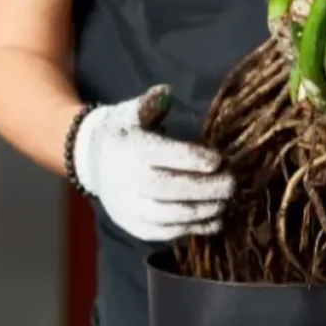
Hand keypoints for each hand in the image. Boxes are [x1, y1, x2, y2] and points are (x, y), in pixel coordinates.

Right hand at [73, 85, 233, 241]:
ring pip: (171, 215)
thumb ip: (150, 103)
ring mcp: (131, 207)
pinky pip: (167, 233)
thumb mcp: (132, 112)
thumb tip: (166, 92)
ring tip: (228, 201)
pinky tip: (215, 220)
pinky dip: (194, 229)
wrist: (93, 163)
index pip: (162, 155)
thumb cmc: (124, 133)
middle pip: (170, 189)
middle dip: (205, 189)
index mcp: (131, 149)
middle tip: (233, 184)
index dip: (192, 159)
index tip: (218, 160)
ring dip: (204, 210)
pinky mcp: (136, 227)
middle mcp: (129, 181)